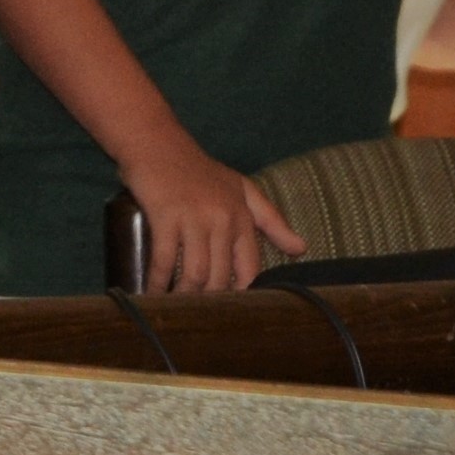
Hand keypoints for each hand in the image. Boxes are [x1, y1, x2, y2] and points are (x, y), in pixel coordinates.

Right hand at [120, 139, 306, 292]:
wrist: (157, 143)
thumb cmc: (198, 169)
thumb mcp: (242, 189)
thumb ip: (271, 220)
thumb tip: (301, 249)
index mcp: (243, 215)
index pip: (250, 267)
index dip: (239, 292)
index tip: (227, 306)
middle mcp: (222, 218)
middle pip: (221, 276)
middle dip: (209, 299)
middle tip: (196, 312)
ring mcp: (194, 218)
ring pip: (196, 272)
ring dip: (185, 295)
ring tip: (175, 305)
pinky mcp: (166, 216)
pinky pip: (165, 259)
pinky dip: (158, 280)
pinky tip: (152, 292)